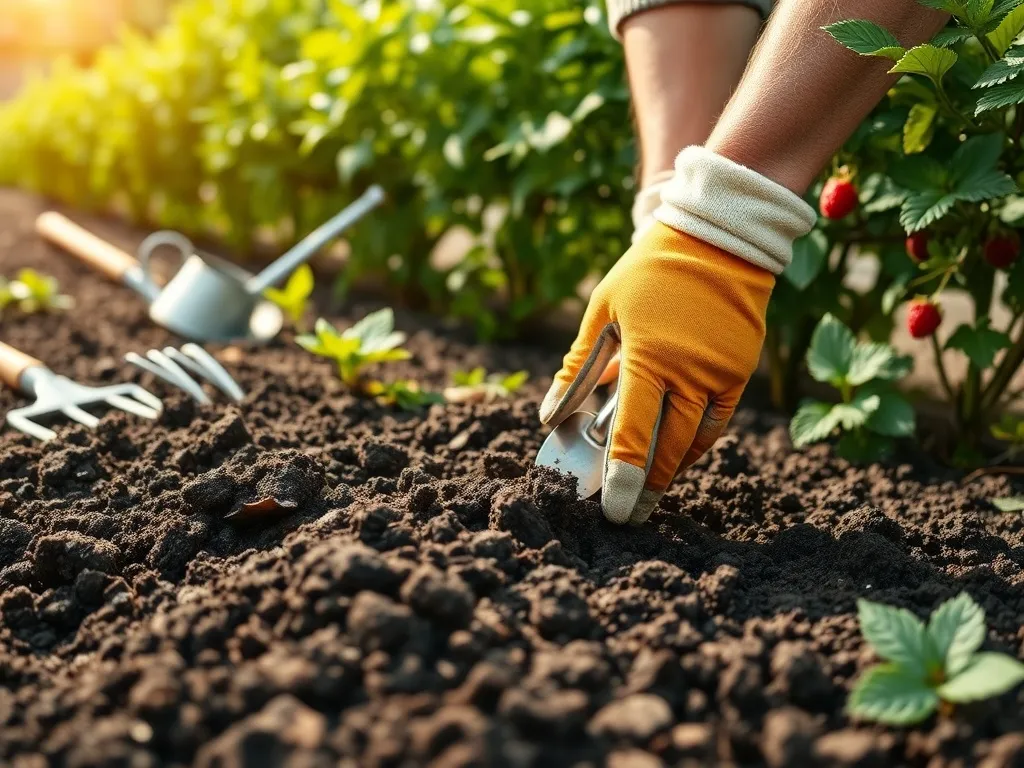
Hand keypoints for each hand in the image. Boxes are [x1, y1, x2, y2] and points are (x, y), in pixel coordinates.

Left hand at [540, 221, 772, 524]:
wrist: (719, 238)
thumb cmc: (649, 272)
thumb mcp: (602, 312)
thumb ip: (577, 368)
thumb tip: (551, 415)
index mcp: (651, 356)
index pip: (635, 430)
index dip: (623, 475)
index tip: (614, 510)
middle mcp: (691, 372)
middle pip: (669, 448)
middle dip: (647, 487)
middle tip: (628, 515)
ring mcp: (721, 374)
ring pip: (696, 441)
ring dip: (671, 470)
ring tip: (647, 492)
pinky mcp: (741, 372)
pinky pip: (717, 422)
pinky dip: (695, 444)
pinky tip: (674, 456)